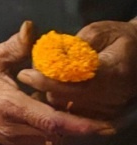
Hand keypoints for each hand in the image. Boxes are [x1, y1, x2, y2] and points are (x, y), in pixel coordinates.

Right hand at [0, 22, 114, 144]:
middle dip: (83, 128)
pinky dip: (54, 133)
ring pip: (51, 142)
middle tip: (101, 113)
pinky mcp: (8, 142)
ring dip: (68, 131)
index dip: (83, 126)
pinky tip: (56, 115)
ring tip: (79, 111)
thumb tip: (33, 28)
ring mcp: (10, 139)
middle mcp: (12, 128)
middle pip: (59, 137)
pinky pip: (40, 142)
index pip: (54, 122)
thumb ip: (16, 46)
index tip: (107, 125)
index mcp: (10, 106)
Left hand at [17, 20, 136, 121]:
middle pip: (68, 98)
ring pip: (68, 106)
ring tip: (40, 79)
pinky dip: (61, 101)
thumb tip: (50, 54)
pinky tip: (52, 89)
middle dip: (44, 87)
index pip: (75, 82)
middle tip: (28, 74)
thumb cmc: (118, 38)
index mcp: (112, 71)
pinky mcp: (106, 113)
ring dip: (50, 94)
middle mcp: (112, 94)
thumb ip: (75, 43)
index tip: (25, 74)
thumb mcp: (98, 31)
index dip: (48, 80)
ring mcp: (110, 106)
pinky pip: (74, 111)